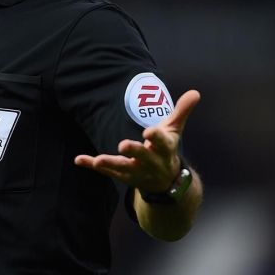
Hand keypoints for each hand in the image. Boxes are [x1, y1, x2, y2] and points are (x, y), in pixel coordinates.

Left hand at [74, 89, 198, 192]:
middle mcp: (151, 162)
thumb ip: (182, 111)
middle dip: (134, 151)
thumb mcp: (175, 131)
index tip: (149, 131)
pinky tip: (78, 159)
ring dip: (110, 163)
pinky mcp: (122, 175)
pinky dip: (92, 165)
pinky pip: (106, 171)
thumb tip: (195, 92)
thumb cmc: (166, 149)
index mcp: (164, 149)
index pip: (162, 142)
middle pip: (142, 156)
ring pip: (123, 168)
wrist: (165, 181)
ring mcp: (136, 171)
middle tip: (123, 144)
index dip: (156, 137)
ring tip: (97, 160)